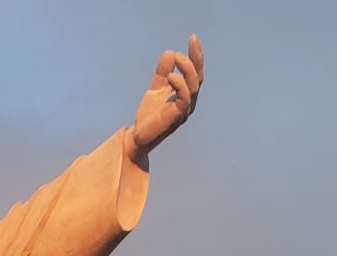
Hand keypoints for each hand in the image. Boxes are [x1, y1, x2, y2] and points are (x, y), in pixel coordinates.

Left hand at [127, 35, 203, 159]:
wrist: (138, 136)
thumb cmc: (149, 115)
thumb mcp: (156, 87)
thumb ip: (163, 72)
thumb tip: (170, 52)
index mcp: (185, 94)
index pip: (195, 73)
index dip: (196, 56)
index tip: (193, 38)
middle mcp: (188, 102)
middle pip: (198, 77)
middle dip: (197, 58)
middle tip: (192, 41)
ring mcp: (184, 110)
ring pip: (193, 86)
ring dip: (187, 68)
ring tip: (177, 58)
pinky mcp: (176, 117)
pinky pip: (184, 98)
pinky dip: (180, 84)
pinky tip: (171, 77)